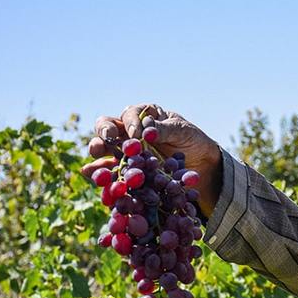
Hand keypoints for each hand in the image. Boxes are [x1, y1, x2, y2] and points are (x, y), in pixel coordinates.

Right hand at [81, 103, 222, 216]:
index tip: (136, 134)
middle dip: (103, 134)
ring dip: (98, 157)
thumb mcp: (182, 131)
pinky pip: (112, 173)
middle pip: (106, 129)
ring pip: (104, 151)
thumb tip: (147, 130)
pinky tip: (100, 183)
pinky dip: (104, 178)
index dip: (130, 122)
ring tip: (95, 165)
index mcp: (143, 116)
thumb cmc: (192, 140)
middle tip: (107, 141)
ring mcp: (125, 152)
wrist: (201, 163)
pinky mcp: (128, 171)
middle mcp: (128, 131)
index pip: (129, 114)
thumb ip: (164, 129)